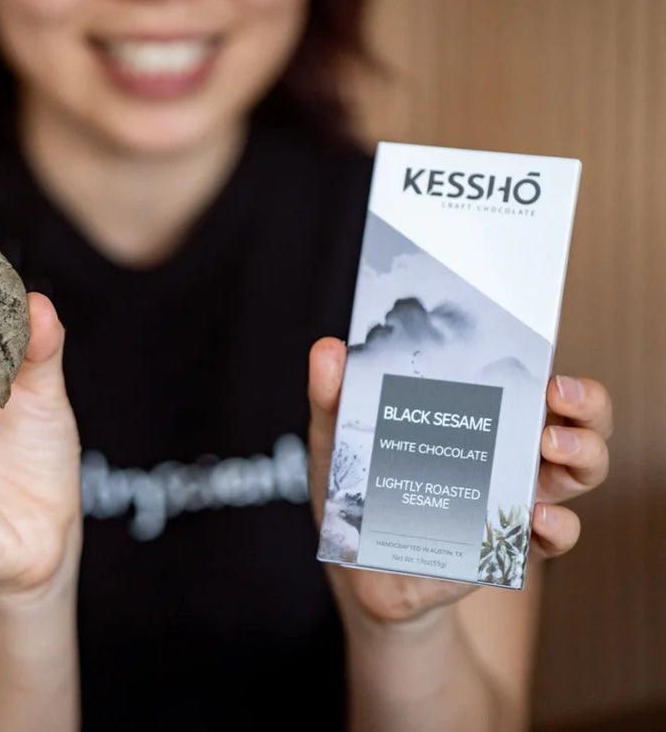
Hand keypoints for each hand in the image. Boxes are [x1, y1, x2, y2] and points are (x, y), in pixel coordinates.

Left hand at [306, 338, 611, 624]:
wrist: (357, 564)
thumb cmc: (356, 487)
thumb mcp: (339, 438)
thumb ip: (333, 396)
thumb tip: (328, 350)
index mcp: (478, 414)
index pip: (534, 381)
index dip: (557, 371)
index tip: (548, 367)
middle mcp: (510, 451)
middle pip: (578, 422)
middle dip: (587, 406)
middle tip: (559, 396)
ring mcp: (515, 497)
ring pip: (580, 472)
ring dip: (583, 454)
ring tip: (552, 447)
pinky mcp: (507, 544)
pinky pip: (554, 536)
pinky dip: (558, 525)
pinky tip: (537, 515)